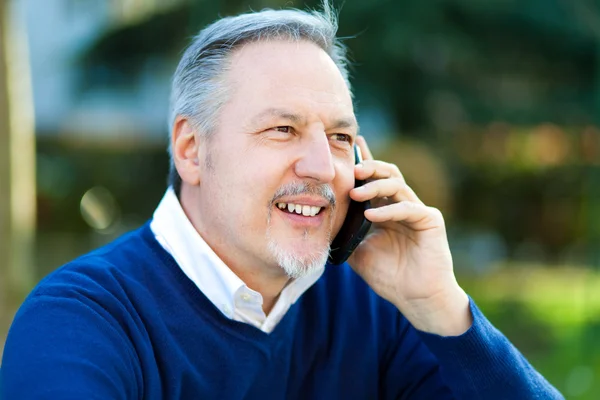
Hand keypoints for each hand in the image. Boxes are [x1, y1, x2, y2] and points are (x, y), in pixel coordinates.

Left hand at [347, 136, 471, 335]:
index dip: (364, 162)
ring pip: (397, 185)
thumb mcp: (358, 252)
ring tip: (356, 193)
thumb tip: (322, 220)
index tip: (351, 147)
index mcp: (386, 210)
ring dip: (375, 186)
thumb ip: (345, 233)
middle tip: (352, 169)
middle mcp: (402, 205)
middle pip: (387, 174)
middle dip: (369, 167)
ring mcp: (417, 211)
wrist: (415, 298)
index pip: (374, 180)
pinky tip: (371, 215)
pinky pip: (408, 208)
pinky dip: (388, 210)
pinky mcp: (430, 220)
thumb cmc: (389, 276)